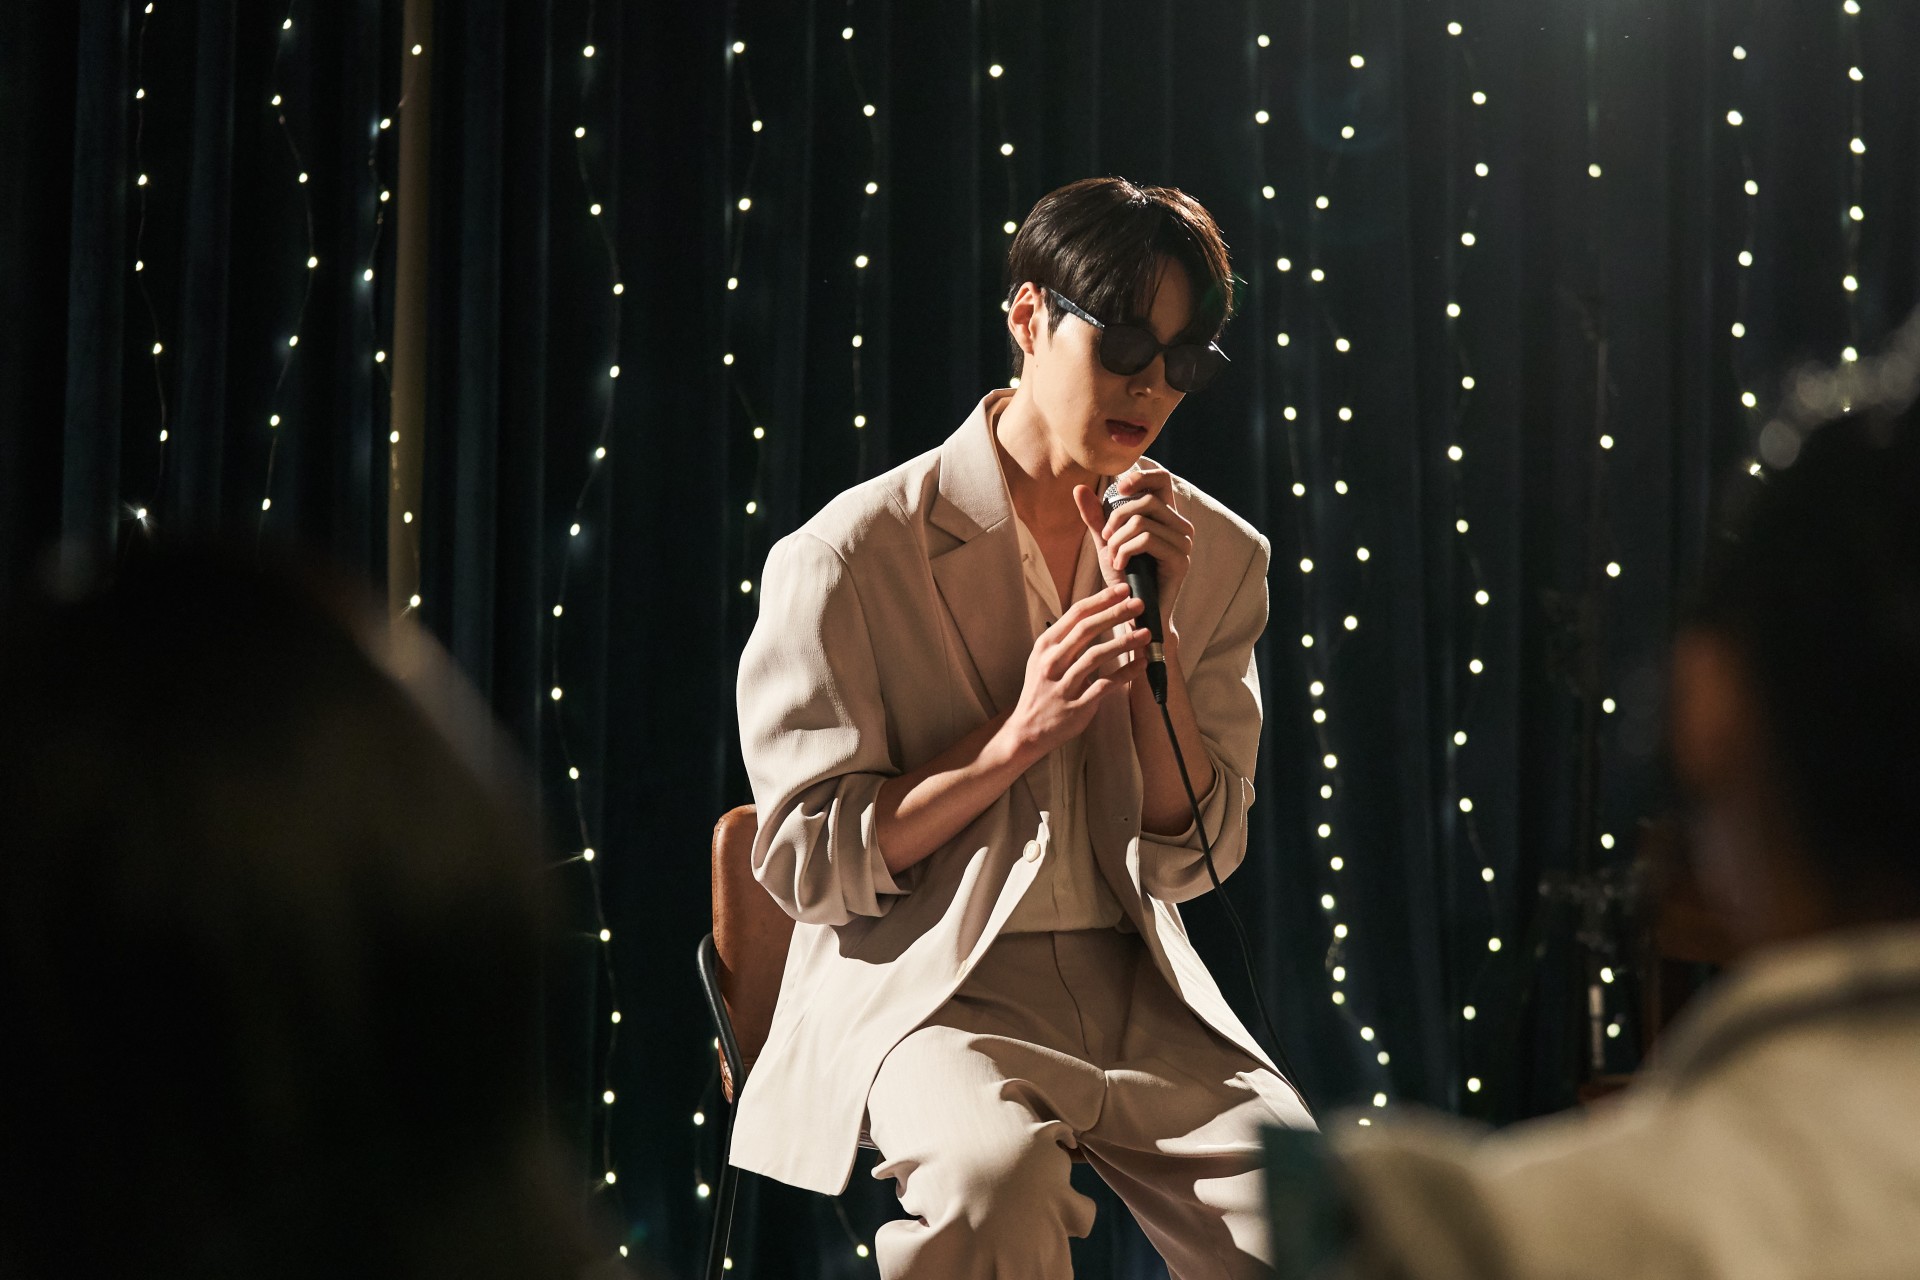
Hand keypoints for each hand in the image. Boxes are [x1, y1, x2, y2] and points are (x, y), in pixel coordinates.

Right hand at [1004, 583, 1149, 759]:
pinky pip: (1105, 685)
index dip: (1101, 600)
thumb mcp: (1044, 658)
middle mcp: (1052, 662)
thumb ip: (1066, 639)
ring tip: (1145, 633)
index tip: (1122, 590)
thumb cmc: (1042, 689)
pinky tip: (1142, 664)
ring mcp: (1063, 684)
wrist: (1027, 729)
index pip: (1075, 614)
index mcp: (1046, 646)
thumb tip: (1097, 613)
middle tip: (1139, 604)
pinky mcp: (1077, 705)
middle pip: (1086, 630)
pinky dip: (1125, 673)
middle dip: (1115, 614)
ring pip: (1096, 656)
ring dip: (1123, 642)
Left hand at [1073, 459, 1193, 622]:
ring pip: (1142, 522)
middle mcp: (1180, 527)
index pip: (1161, 480)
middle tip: (1107, 540)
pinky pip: (1146, 540)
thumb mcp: (1106, 543)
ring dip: (1117, 540)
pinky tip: (1120, 566)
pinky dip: (1125, 551)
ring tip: (1113, 558)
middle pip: (1145, 501)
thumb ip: (1096, 517)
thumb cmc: (1123, 579)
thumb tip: (1079, 488)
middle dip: (1116, 519)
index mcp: (1166, 517)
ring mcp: (1183, 543)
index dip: (1140, 477)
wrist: (1131, 613)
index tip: (1118, 488)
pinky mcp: (1180, 560)